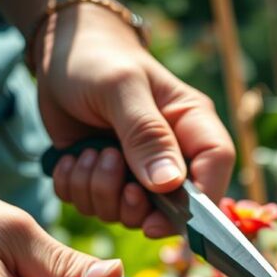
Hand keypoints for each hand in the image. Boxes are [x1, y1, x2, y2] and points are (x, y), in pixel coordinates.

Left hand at [34, 3, 235, 237]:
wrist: (62, 55)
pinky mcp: (110, 178)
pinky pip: (97, 207)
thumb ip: (145, 134)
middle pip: (171, 208)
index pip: (215, 169)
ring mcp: (141, 171)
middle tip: (104, 163)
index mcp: (192, 125)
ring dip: (97, 192)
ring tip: (86, 153)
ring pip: (129, 213)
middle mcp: (174, 154)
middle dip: (130, 201)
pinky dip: (77, 190)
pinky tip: (72, 159)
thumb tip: (168, 185)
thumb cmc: (98, 59)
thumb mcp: (120, 88)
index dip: (194, 204)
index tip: (154, 221)